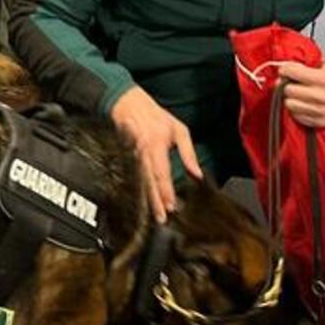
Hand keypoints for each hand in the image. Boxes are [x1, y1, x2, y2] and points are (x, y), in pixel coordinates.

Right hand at [111, 86, 201, 222]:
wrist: (127, 104)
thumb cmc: (155, 116)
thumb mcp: (179, 129)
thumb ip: (188, 153)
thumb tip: (197, 174)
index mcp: (156, 145)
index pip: (161, 172)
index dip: (165, 190)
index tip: (171, 205)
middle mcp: (143, 153)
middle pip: (149, 182)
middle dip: (155, 202)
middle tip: (162, 219)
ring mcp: (133, 157)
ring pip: (141, 183)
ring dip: (148, 200)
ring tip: (155, 216)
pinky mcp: (127, 158)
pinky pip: (135, 178)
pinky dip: (141, 192)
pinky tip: (145, 204)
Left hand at [280, 60, 324, 126]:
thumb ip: (307, 63)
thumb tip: (286, 65)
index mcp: (324, 79)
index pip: (292, 72)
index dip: (285, 69)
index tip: (285, 69)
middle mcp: (321, 96)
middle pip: (288, 90)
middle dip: (288, 83)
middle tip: (293, 81)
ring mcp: (320, 111)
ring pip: (290, 104)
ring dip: (291, 98)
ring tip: (299, 93)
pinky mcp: (319, 122)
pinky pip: (296, 116)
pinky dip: (297, 109)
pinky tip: (304, 103)